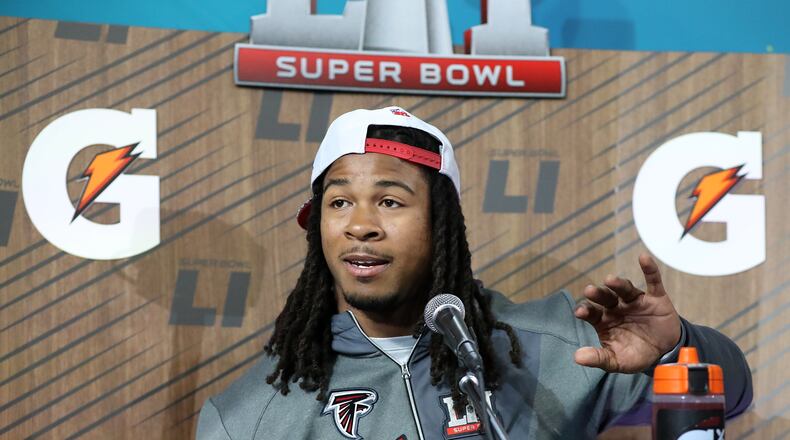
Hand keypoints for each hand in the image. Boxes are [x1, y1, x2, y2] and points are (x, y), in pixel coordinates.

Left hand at [573, 253, 681, 372]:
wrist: (665, 354)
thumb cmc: (635, 354)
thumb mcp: (616, 361)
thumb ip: (598, 358)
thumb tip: (577, 358)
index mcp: (604, 320)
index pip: (591, 312)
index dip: (585, 311)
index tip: (580, 312)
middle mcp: (617, 307)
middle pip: (605, 297)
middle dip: (598, 294)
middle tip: (590, 291)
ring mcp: (635, 301)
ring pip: (625, 288)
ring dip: (618, 283)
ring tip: (610, 280)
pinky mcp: (655, 298)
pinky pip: (653, 281)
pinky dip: (649, 269)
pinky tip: (643, 258)